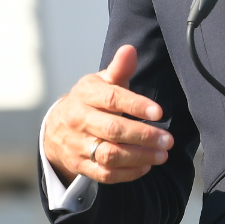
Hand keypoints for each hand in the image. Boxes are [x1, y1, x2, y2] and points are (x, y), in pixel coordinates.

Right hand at [42, 45, 172, 185]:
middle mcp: (79, 120)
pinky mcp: (79, 165)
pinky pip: (104, 174)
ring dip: (139, 157)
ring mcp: (77, 144)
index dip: (136, 105)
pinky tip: (146, 166)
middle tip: (168, 140)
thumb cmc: (89, 101)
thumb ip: (119, 69)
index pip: (112, 99)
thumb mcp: (100, 82)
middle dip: (144, 136)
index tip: (159, 112)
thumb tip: (130, 49)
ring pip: (109, 155)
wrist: (56, 127)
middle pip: (113, 130)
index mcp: (86, 95)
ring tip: (162, 155)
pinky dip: (127, 173)